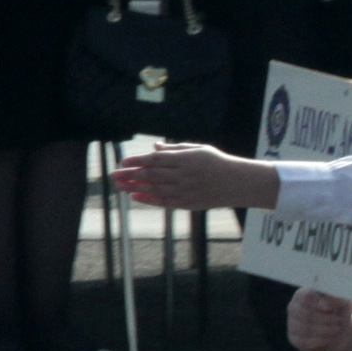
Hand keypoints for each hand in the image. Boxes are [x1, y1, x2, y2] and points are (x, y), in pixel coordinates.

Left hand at [114, 144, 281, 211]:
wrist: (238, 183)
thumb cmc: (217, 163)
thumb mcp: (198, 149)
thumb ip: (175, 149)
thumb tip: (155, 147)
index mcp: (186, 159)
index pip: (156, 159)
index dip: (138, 160)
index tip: (123, 161)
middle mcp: (184, 175)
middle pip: (151, 174)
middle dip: (130, 174)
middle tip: (114, 175)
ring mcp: (185, 190)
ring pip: (154, 188)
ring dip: (134, 187)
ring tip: (119, 185)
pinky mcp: (187, 203)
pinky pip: (163, 201)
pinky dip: (148, 199)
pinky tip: (135, 195)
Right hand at [288, 289, 351, 350]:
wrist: (340, 331)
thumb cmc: (340, 311)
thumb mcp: (344, 302)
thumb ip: (336, 299)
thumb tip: (323, 305)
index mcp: (303, 293)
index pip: (305, 297)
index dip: (319, 304)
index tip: (331, 309)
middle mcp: (293, 307)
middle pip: (306, 314)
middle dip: (326, 319)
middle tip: (339, 320)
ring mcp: (292, 323)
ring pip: (305, 329)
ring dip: (326, 330)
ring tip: (337, 329)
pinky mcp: (294, 339)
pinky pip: (304, 342)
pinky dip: (320, 341)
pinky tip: (329, 338)